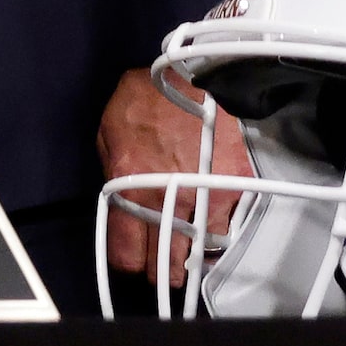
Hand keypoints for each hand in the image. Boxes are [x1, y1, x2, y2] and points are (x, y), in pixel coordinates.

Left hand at [100, 67, 253, 279]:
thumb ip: (111, 172)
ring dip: (193, 253)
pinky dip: (219, 229)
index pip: (129, 253)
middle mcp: (170, 200)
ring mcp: (208, 198)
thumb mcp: (109, 130)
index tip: (132, 258)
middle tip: (161, 265)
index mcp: (131, 187)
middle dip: (161, 271)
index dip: (129, 261)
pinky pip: (228, 227)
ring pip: (202, 253)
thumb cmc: (146, 98)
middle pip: (167, 265)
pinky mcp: (236, 189)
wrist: (197, 74)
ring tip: (187, 248)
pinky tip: (209, 220)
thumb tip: (116, 203)